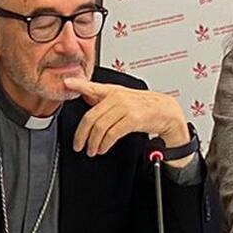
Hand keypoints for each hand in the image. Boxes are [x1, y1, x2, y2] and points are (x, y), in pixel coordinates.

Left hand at [62, 78, 189, 158]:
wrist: (166, 111)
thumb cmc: (143, 105)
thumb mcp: (122, 97)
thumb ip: (103, 98)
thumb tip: (85, 97)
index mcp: (112, 91)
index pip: (92, 87)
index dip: (78, 84)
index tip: (66, 82)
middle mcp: (117, 97)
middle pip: (91, 117)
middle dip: (81, 134)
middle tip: (78, 145)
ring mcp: (125, 107)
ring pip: (100, 127)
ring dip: (93, 142)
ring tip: (91, 150)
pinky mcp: (133, 119)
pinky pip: (112, 134)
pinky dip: (104, 144)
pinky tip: (102, 148)